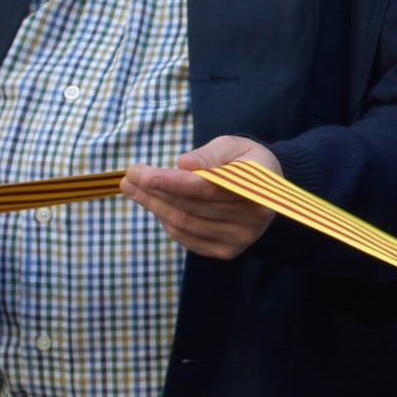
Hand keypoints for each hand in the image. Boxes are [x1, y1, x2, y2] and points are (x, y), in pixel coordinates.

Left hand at [122, 137, 280, 258]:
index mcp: (258, 187)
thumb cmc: (244, 162)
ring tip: (133, 187)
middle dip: (155, 191)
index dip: (174, 183)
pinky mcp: (226, 250)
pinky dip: (166, 220)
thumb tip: (184, 164)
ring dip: (154, 206)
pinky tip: (156, 204)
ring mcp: (240, 238)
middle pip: (192, 207)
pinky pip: (186, 237)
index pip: (209, 188)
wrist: (265, 190)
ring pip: (185, 224)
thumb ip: (211, 154)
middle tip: (130, 176)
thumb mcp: (233, 146)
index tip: (142, 174)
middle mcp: (253, 218)